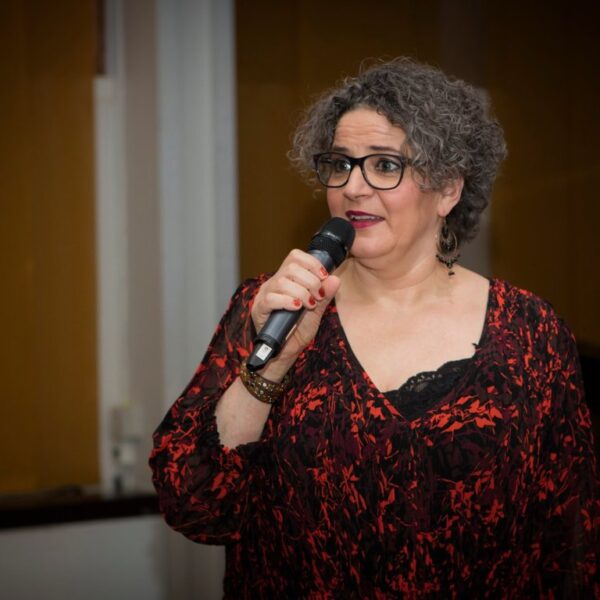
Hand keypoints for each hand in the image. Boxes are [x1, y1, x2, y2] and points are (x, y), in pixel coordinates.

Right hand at [251, 249, 340, 364]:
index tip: (324, 277)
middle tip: (317, 296)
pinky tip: (297, 308)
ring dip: (302, 292)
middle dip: (311, 281)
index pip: (295, 256)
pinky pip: (271, 299)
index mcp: (286, 279)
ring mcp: (264, 295)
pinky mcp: (259, 309)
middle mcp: (274, 283)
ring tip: (309, 305)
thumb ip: (325, 295)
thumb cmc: (298, 330)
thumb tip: (335, 279)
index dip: (312, 263)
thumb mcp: (316, 310)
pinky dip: (288, 301)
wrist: (286, 352)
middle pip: (291, 267)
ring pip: (282, 281)